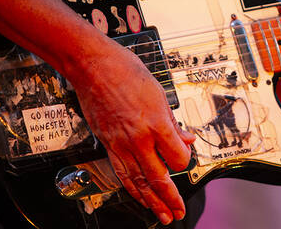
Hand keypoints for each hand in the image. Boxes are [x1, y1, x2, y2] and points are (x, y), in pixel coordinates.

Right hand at [68, 40, 194, 224]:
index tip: (186, 159)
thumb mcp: (159, 93)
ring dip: (151, 201)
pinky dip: (131, 187)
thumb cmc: (126, 71)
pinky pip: (120, 171)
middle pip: (157, 177)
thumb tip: (188, 138)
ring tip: (161, 215)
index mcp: (156, 123)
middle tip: (178, 212)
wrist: (93, 66)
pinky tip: (139, 196)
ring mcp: (120, 142)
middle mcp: (138, 137)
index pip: (177, 158)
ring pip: (137, 180)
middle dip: (170, 198)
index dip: (185, 162)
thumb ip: (173, 122)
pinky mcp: (106, 143)